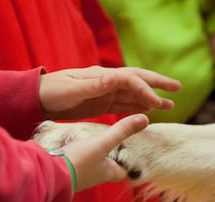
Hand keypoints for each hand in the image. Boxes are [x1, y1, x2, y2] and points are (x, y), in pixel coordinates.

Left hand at [39, 66, 180, 119]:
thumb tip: (114, 78)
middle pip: (137, 81)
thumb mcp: (71, 89)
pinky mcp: (100, 104)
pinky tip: (147, 111)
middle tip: (177, 89)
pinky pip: (123, 105)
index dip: (145, 90)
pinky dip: (137, 107)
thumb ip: (93, 85)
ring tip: (169, 105)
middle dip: (157, 84)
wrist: (38, 99)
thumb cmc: (51, 92)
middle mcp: (106, 82)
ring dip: (151, 99)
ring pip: (133, 95)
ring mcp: (104, 93)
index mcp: (101, 76)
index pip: (130, 80)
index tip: (157, 103)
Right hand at [60, 114, 148, 190]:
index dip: (126, 165)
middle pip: (106, 170)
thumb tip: (144, 119)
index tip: (127, 156)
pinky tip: (70, 151)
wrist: (49, 174)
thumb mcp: (102, 142)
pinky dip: (75, 159)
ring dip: (91, 160)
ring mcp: (78, 177)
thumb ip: (121, 131)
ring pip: (89, 169)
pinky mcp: (64, 173)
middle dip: (108, 162)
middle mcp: (94, 178)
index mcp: (107, 172)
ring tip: (89, 147)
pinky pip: (73, 167)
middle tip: (109, 149)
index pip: (121, 173)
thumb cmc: (78, 161)